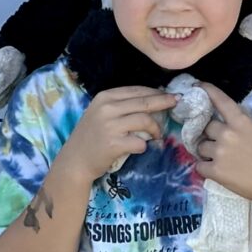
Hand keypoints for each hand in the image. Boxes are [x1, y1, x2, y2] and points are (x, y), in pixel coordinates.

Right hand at [59, 85, 174, 184]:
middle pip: (145, 102)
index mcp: (104, 97)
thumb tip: (152, 100)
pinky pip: (140, 142)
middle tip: (177, 103)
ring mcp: (110, 126)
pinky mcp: (114, 144)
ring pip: (145, 120)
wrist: (74, 161)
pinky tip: (140, 148)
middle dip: (164, 102)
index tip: (169, 95)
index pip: (137, 90)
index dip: (156, 92)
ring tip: (156, 136)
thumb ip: (121, 106)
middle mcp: (107, 108)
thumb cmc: (91, 137)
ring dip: (156, 129)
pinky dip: (144, 146)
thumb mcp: (100, 113)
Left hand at [189, 84, 251, 208]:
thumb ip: (239, 125)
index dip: (207, 91)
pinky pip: (199, 166)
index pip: (221, 101)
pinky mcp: (215, 170)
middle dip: (210, 135)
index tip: (197, 86)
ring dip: (206, 153)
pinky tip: (218, 171)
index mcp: (241, 122)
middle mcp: (228, 133)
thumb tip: (220, 123)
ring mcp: (220, 152)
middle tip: (220, 145)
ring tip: (221, 160)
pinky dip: (205, 169)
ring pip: (200, 147)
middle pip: (206, 127)